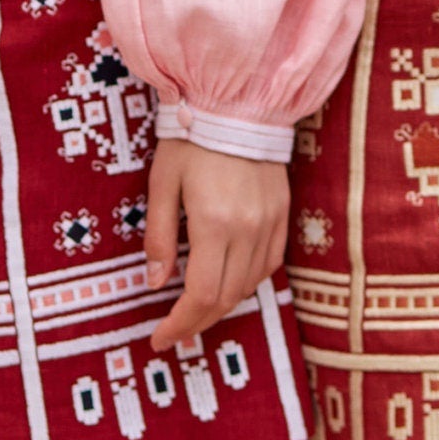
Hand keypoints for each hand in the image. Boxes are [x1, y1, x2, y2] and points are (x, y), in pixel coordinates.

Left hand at [145, 140, 289, 349]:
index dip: (180, 324)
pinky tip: (228, 282)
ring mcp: (271, 223)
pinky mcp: (283, 214)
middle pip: (227, 298)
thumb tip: (155, 284)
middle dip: (197, 322)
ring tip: (196, 311)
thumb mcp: (163, 183)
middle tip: (174, 332)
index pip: (201, 295)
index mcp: (215, 224)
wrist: (238, 101)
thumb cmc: (191, 138)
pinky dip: (247, 282)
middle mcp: (249, 230)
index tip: (159, 338)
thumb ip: (160, 236)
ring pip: (250, 285)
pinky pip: (269, 264)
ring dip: (222, 305)